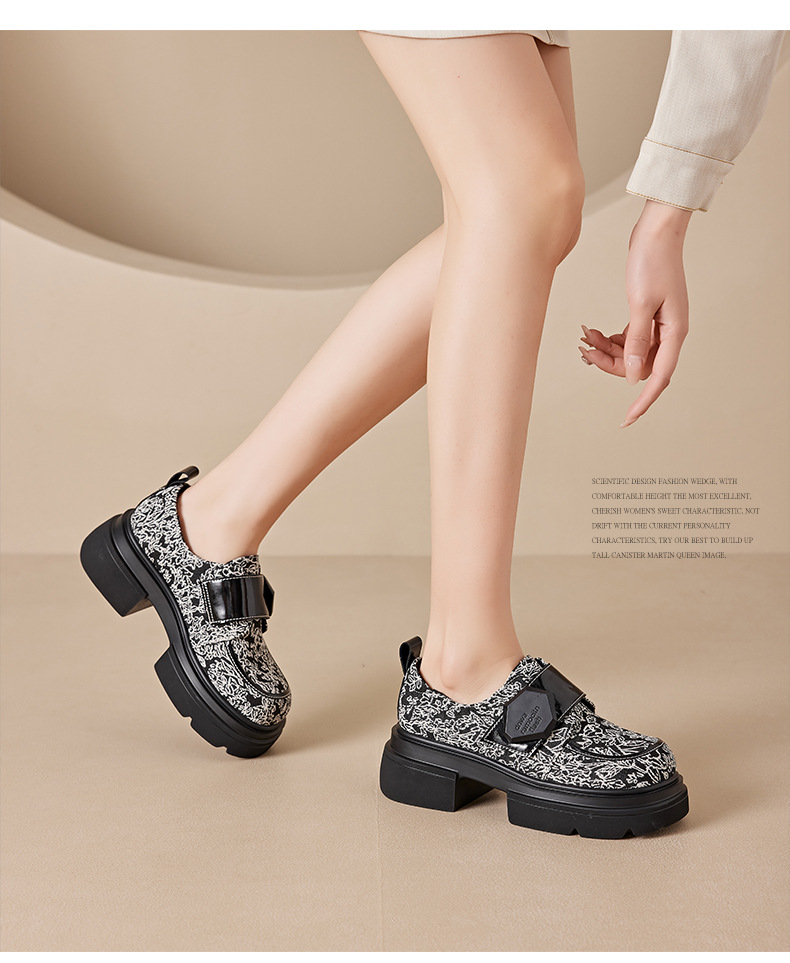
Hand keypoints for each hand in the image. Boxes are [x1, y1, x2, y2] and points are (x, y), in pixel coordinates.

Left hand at [579, 199, 691, 426]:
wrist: (657, 232)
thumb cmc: (652, 263)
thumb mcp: (640, 303)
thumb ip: (637, 340)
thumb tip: (633, 374)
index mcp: (674, 333)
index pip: (658, 378)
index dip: (642, 402)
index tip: (626, 421)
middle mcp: (670, 333)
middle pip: (639, 367)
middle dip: (610, 364)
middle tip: (585, 350)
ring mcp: (660, 325)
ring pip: (632, 353)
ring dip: (607, 350)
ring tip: (586, 335)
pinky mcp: (649, 315)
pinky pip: (630, 339)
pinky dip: (612, 339)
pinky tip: (595, 332)